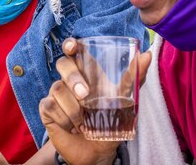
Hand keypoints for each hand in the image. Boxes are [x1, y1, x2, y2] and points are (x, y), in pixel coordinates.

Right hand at [38, 38, 151, 164]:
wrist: (97, 151)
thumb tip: (147, 54)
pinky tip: (71, 127)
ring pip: (57, 88)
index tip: (73, 47)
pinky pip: (50, 106)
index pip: (73, 50)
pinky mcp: (47, 108)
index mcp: (86, 71)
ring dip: (73, 109)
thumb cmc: (110, 120)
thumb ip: (135, 77)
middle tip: (85, 95)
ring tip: (83, 122)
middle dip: (73, 78)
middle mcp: (69, 78)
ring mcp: (56, 93)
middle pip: (63, 64)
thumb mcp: (125, 99)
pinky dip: (63, 119)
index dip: (70, 45)